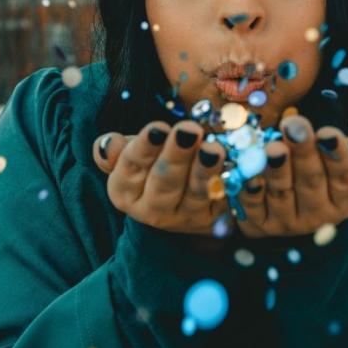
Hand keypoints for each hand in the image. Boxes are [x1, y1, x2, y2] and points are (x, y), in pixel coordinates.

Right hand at [92, 120, 227, 234]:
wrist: (180, 193)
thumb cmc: (151, 161)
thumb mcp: (131, 153)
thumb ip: (116, 150)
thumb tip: (109, 145)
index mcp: (125, 192)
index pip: (130, 169)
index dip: (144, 149)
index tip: (158, 128)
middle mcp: (153, 210)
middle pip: (164, 183)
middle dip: (177, 156)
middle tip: (189, 131)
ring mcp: (185, 217)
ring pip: (196, 193)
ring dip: (206, 171)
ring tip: (213, 148)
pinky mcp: (214, 219)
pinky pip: (224, 200)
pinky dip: (232, 182)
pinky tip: (238, 163)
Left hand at [235, 115, 347, 237]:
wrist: (301, 211)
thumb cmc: (331, 176)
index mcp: (347, 199)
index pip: (345, 177)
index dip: (337, 156)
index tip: (328, 133)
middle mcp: (319, 215)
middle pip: (311, 181)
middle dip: (303, 153)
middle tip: (294, 127)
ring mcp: (288, 222)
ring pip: (282, 193)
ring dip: (277, 170)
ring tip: (272, 147)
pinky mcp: (259, 224)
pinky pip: (253, 206)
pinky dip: (249, 190)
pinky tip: (246, 172)